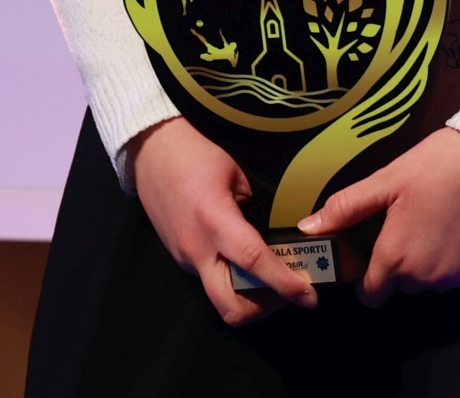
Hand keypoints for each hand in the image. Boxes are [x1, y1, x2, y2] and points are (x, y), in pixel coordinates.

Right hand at [127, 117, 317, 322]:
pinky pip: (211, 281)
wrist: (150, 152)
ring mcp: (185, 258)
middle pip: (230, 305)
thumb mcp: (236, 175)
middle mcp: (197, 249)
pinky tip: (248, 265)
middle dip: (265, 308)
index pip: (253, 262)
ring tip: (274, 280)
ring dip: (250, 299)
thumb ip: (255, 209)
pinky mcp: (180, 259)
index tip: (309, 296)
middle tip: (291, 293)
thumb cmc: (195, 154)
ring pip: (220, 298)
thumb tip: (277, 236)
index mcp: (214, 220)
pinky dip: (234, 282)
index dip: (284, 283)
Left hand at [300, 128, 459, 305]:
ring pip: (436, 279)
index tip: (378, 255)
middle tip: (414, 223)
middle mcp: (427, 276)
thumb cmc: (439, 164)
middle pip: (406, 285)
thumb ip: (346, 208)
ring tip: (442, 220)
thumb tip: (308, 227)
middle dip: (405, 263)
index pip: (372, 295)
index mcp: (396, 257)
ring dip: (434, 260)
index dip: (370, 279)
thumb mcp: (388, 180)